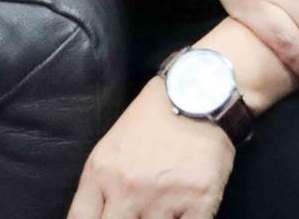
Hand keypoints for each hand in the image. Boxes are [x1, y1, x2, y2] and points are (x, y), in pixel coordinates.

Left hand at [67, 78, 234, 218]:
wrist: (200, 92)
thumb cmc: (155, 117)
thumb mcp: (112, 146)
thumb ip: (101, 185)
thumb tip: (99, 216)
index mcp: (102, 173)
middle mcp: (128, 189)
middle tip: (137, 213)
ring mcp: (163, 197)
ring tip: (163, 205)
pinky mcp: (199, 199)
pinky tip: (185, 212)